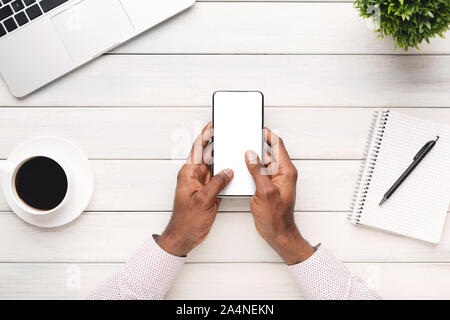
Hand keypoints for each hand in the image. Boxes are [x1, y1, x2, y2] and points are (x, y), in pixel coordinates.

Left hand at [158, 122, 233, 256]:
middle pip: (208, 155)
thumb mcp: (203, 200)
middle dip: (219, 144)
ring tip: (235, 150)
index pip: (198, 149)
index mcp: (188, 173)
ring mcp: (202, 184)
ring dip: (224, 161)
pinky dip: (227, 175)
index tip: (213, 124)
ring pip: (215, 167)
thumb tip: (228, 171)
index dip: (205, 135)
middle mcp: (195, 176)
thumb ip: (217, 183)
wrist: (185, 237)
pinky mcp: (209, 192)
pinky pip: (220, 179)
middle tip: (230, 134)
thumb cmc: (186, 220)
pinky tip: (236, 171)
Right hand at [245, 128, 314, 264]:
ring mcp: (274, 180)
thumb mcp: (264, 191)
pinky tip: (242, 169)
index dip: (267, 135)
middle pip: (269, 152)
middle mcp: (282, 173)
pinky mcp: (267, 187)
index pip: (277, 145)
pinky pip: (259, 173)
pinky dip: (251, 170)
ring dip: (252, 159)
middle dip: (256, 145)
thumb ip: (257, 171)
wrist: (277, 233)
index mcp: (286, 171)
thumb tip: (251, 154)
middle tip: (244, 139)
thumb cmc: (275, 217)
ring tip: (240, 154)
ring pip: (262, 163)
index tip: (257, 128)